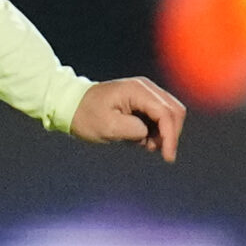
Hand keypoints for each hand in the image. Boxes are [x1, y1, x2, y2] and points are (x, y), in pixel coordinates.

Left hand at [69, 77, 184, 161]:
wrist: (71, 104)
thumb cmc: (86, 115)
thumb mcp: (107, 127)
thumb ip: (133, 130)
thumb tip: (148, 133)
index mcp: (137, 90)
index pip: (165, 113)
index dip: (170, 136)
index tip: (167, 157)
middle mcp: (146, 88)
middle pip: (175, 111)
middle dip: (170, 134)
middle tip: (151, 150)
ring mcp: (145, 93)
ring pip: (170, 114)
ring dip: (162, 133)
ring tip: (141, 144)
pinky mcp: (142, 101)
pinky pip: (159, 116)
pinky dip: (155, 130)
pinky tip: (138, 138)